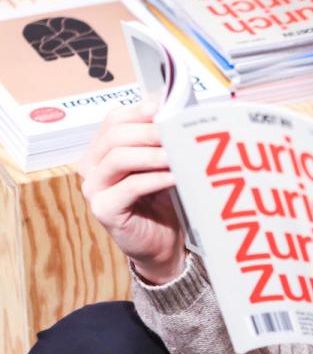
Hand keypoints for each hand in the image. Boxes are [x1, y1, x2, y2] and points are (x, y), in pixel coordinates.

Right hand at [77, 100, 184, 284]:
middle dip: (149, 131)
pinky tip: (176, 175)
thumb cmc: (162, 202)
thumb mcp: (159, 166)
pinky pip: (130, 186)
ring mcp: (94, 189)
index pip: (113, 121)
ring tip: (179, 153)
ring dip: (153, 153)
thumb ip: (159, 143)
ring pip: (118, 158)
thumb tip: (175, 115)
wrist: (162, 243)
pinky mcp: (104, 210)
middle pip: (114, 136)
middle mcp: (91, 168)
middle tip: (176, 132)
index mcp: (101, 151)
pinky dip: (156, 178)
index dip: (138, 112)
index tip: (164, 110)